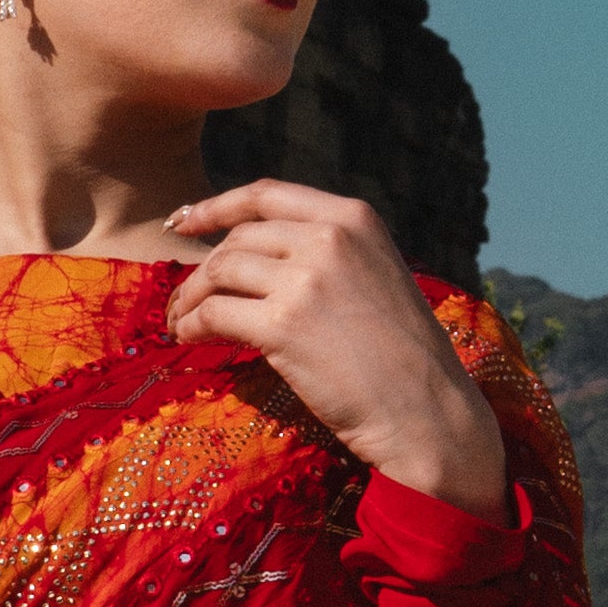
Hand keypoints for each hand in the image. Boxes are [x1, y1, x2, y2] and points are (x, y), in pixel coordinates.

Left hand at [164, 184, 507, 515]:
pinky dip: (192, 326)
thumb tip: (260, 256)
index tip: (183, 222)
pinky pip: (215, 314)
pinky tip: (188, 339)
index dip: (216, 206)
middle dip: (202, 268)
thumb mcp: (377, 276)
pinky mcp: (283, 326)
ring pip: (219, 272)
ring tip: (181, 322)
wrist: (427, 410)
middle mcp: (329, 238)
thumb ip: (331, 253)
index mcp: (354, 218)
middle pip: (238, 239)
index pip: (266, 195)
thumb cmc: (404, 358)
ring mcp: (305, 279)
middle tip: (185, 299)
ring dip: (191, 298)